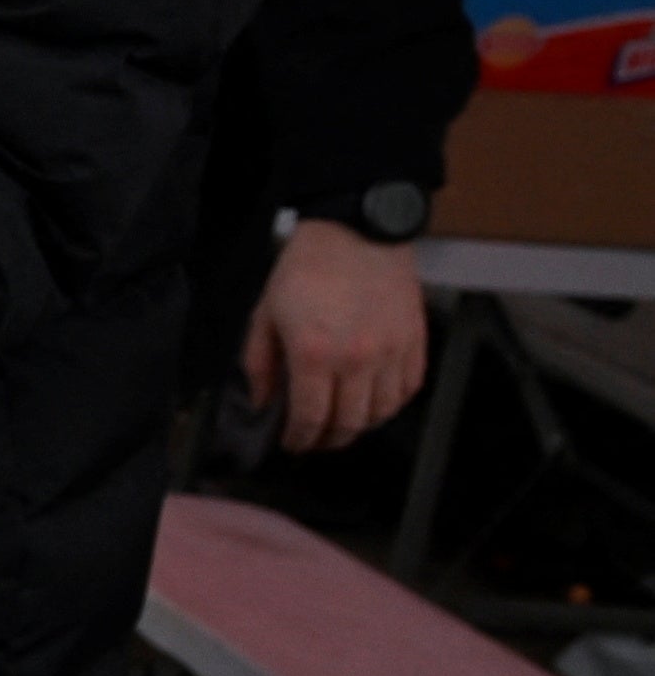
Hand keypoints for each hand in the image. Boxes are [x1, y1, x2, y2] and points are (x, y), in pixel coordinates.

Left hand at [243, 220, 432, 451]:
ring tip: (342, 423)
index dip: (299, 439)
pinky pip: (408, 389)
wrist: (356, 232)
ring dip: (360, 425)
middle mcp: (357, 360)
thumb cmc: (306, 269)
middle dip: (328, 439)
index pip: (309, 417)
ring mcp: (391, 352)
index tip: (292, 443)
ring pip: (381, 412)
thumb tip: (263, 402)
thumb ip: (259, 363)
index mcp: (313, 355)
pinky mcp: (415, 341)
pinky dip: (392, 404)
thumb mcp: (265, 314)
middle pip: (348, 423)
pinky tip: (373, 401)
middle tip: (315, 439)